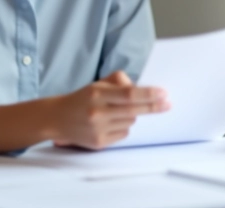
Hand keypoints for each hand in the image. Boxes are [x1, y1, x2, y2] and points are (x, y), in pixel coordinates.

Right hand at [51, 71, 168, 149]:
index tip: (163, 94)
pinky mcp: (99, 143)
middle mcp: (97, 112)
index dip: (148, 94)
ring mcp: (98, 129)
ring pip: (130, 122)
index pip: (129, 94)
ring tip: (115, 112)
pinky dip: (122, 128)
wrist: (57, 118)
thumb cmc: (82, 99)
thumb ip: (119, 81)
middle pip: (133, 110)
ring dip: (130, 116)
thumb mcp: (97, 84)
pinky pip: (123, 134)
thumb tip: (141, 88)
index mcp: (97, 94)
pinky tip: (109, 123)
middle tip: (167, 103)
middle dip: (153, 106)